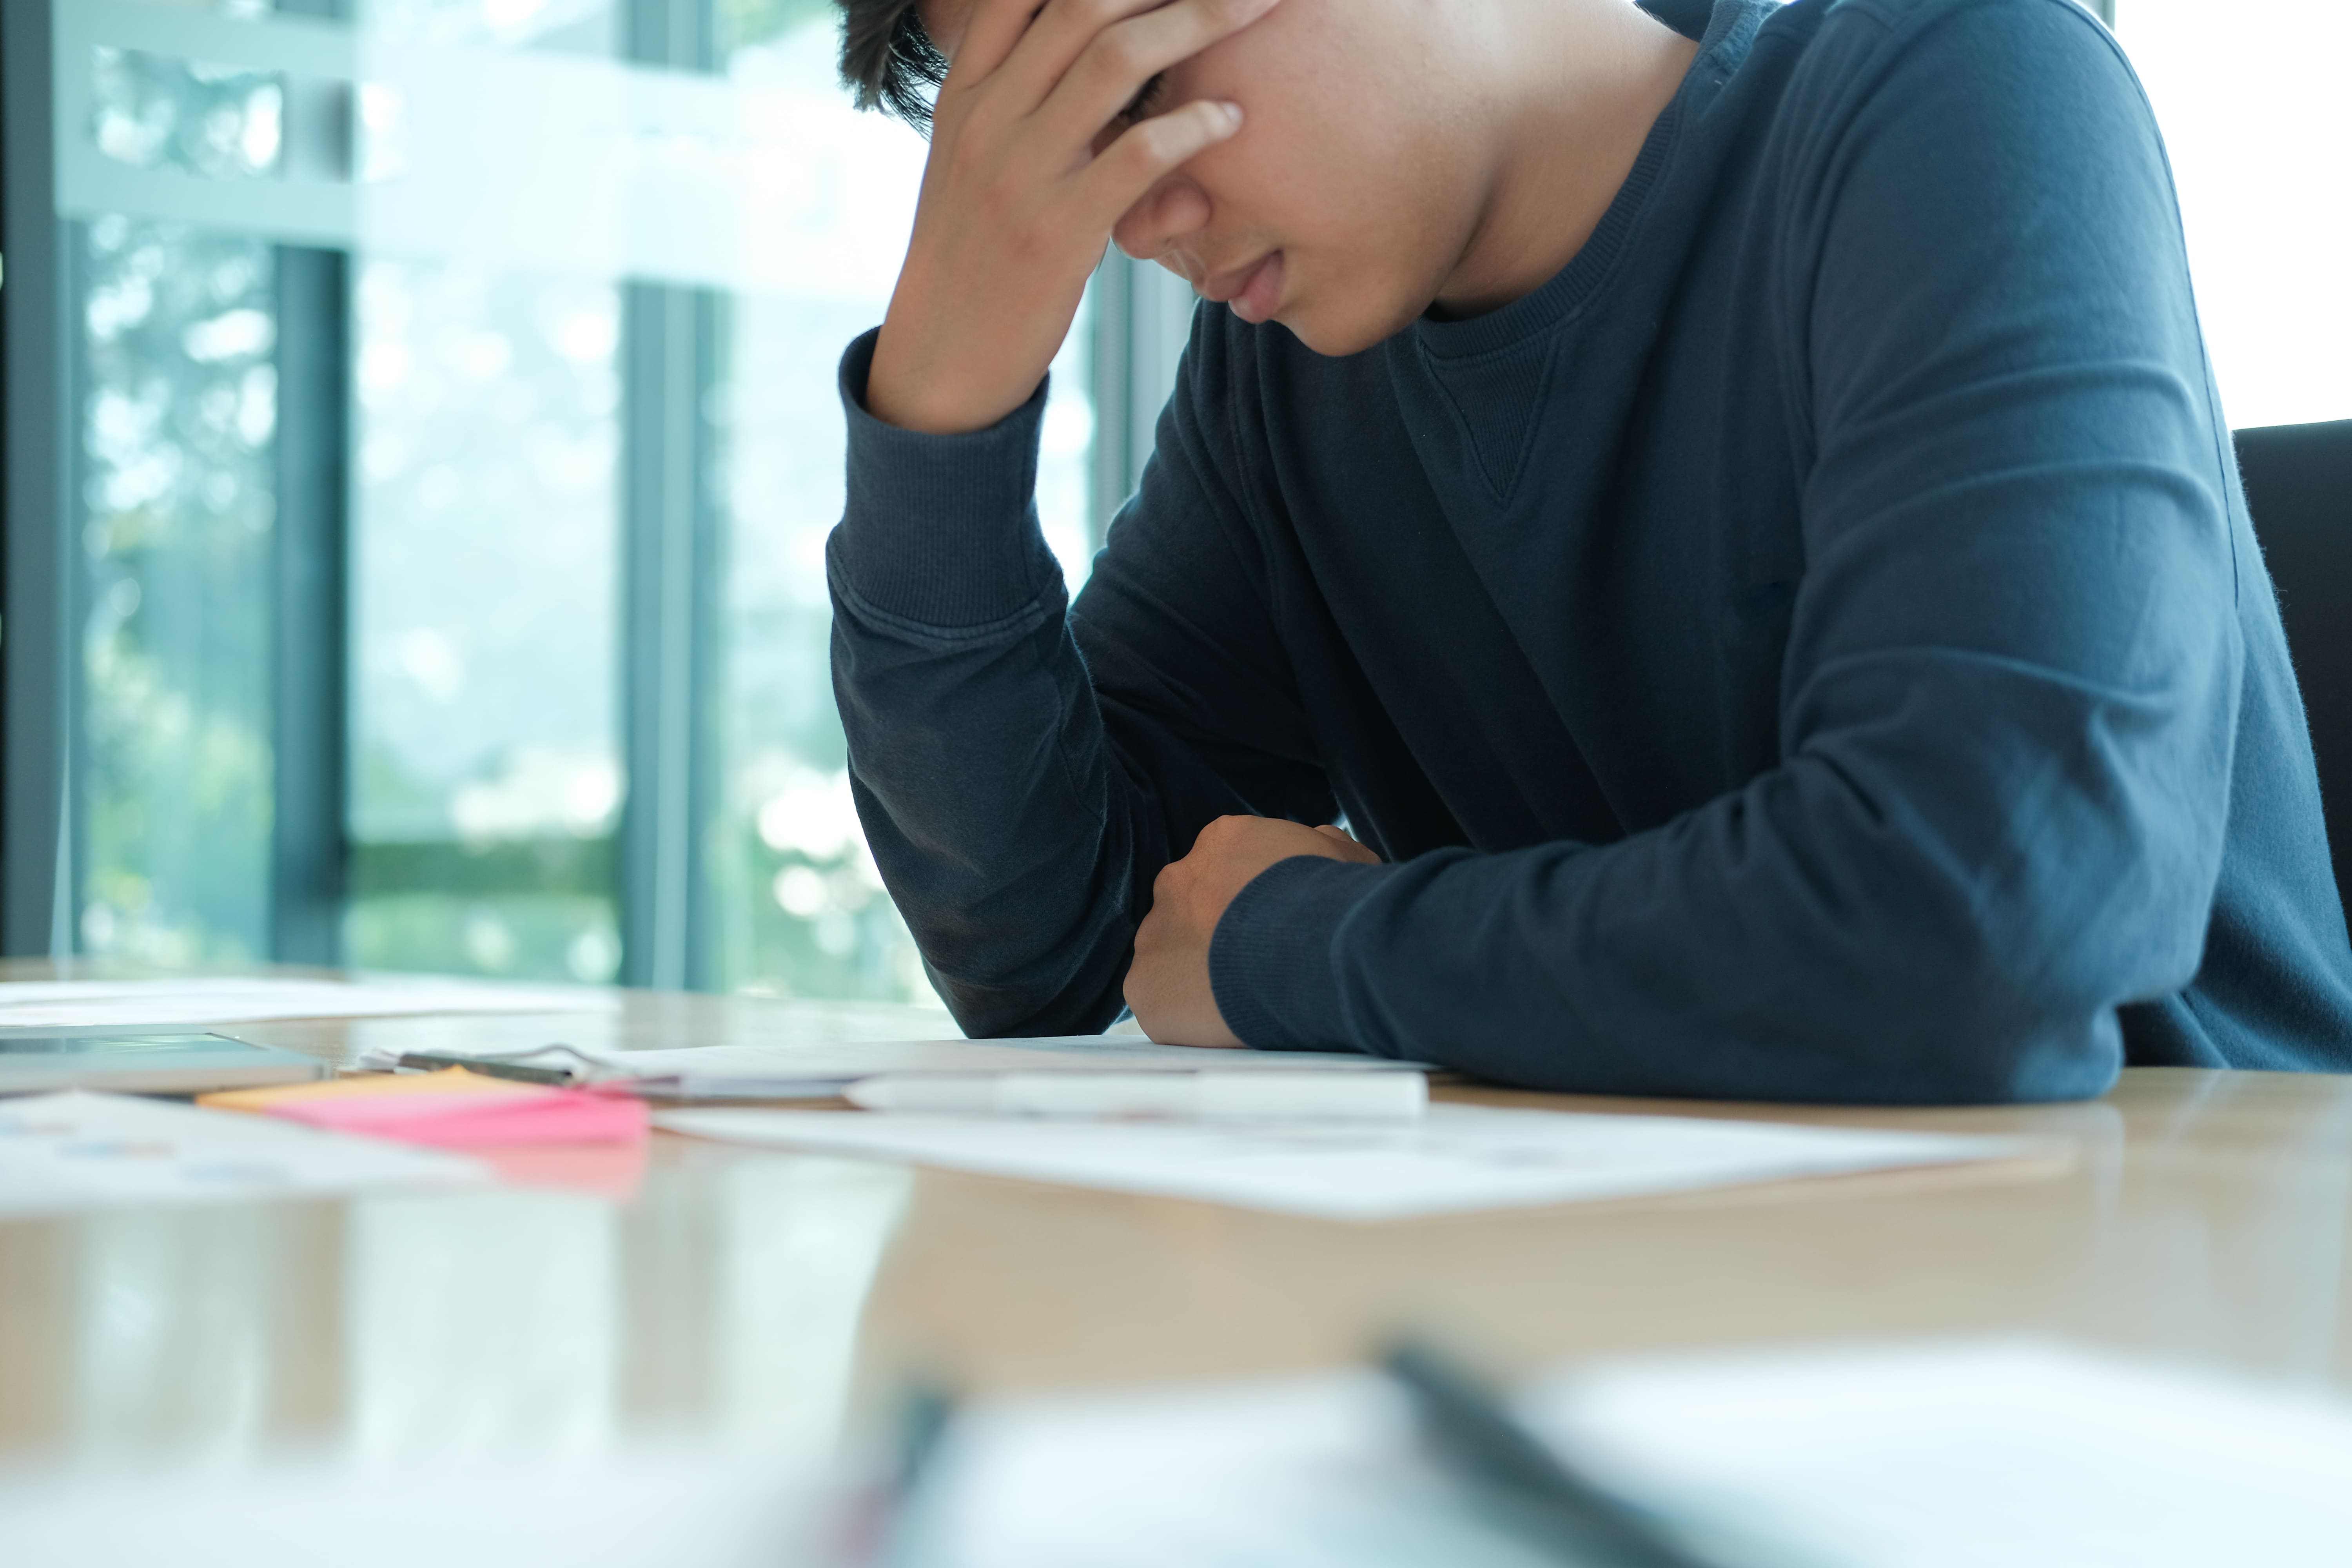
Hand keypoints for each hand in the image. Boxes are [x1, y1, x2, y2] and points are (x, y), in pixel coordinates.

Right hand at [866, 0, 1280, 433]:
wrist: (942, 353)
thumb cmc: (978, 255)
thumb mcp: (978, 162)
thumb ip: (1021, 103)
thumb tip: (1096, 60)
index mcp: (966, 93)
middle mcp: (988, 117)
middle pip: (1084, 6)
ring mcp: (1020, 172)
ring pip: (1114, 62)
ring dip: (1198, 24)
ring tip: (1258, 10)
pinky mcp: (1057, 232)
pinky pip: (1135, 155)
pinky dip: (1192, 126)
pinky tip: (1231, 119)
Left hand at [1126, 816, 1380, 1045]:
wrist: (1308, 952)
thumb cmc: (1333, 903)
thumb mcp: (1344, 859)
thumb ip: (1325, 846)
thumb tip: (1320, 841)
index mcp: (1222, 842)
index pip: (1227, 870)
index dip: (1252, 901)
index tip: (1274, 927)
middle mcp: (1176, 880)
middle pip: (1191, 910)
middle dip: (1217, 934)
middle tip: (1256, 965)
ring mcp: (1153, 934)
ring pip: (1170, 956)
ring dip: (1198, 974)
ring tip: (1242, 998)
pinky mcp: (1143, 987)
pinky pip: (1160, 1003)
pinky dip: (1185, 1015)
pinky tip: (1220, 1023)